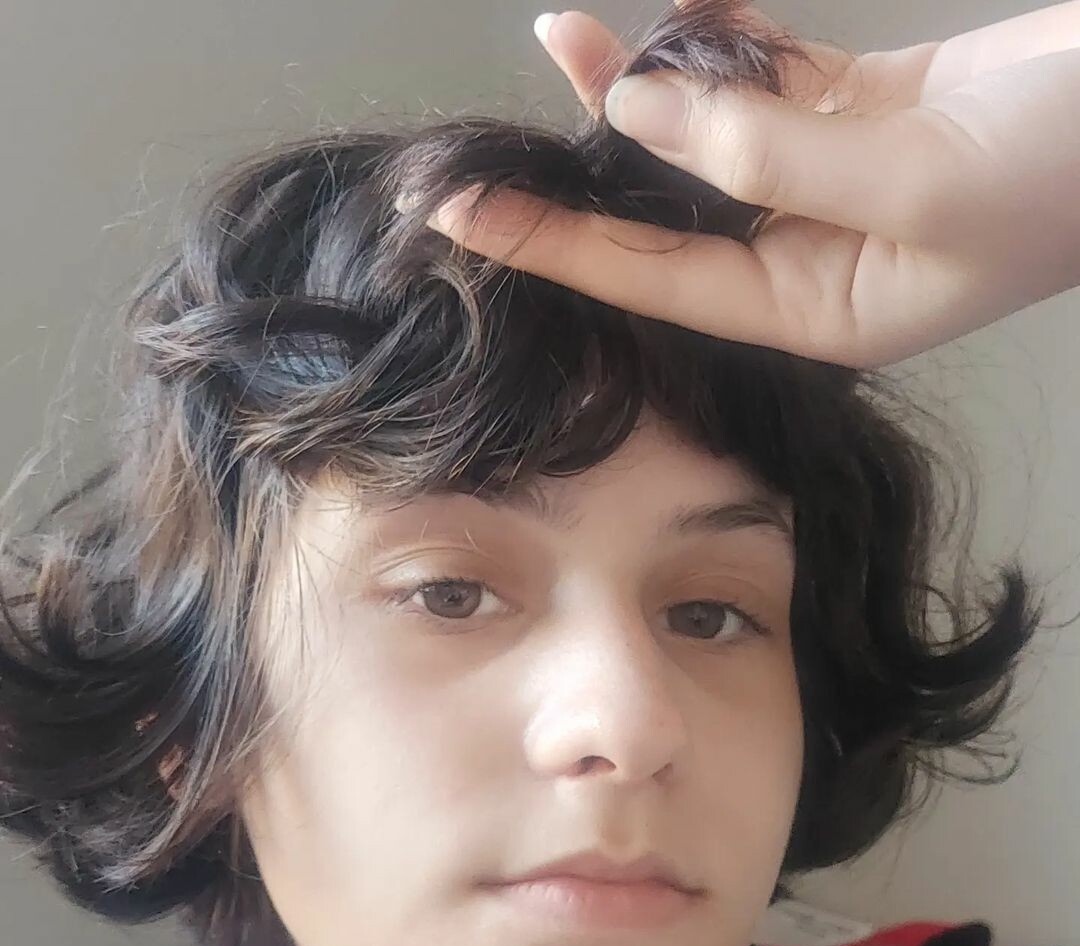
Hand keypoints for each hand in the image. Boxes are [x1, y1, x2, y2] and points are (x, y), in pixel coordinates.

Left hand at [423, 2, 1079, 367]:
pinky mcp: (864, 110)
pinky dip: (725, 36)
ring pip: (712, 135)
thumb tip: (641, 117)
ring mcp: (834, 182)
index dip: (553, 245)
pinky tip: (682, 4)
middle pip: (670, 211)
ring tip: (572, 30)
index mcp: (815, 312)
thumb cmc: (1066, 170)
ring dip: (650, 82)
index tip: (463, 214)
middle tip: (491, 127)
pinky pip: (769, 75)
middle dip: (588, 160)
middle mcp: (812, 257)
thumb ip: (767, 153)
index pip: (654, 283)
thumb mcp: (907, 176)